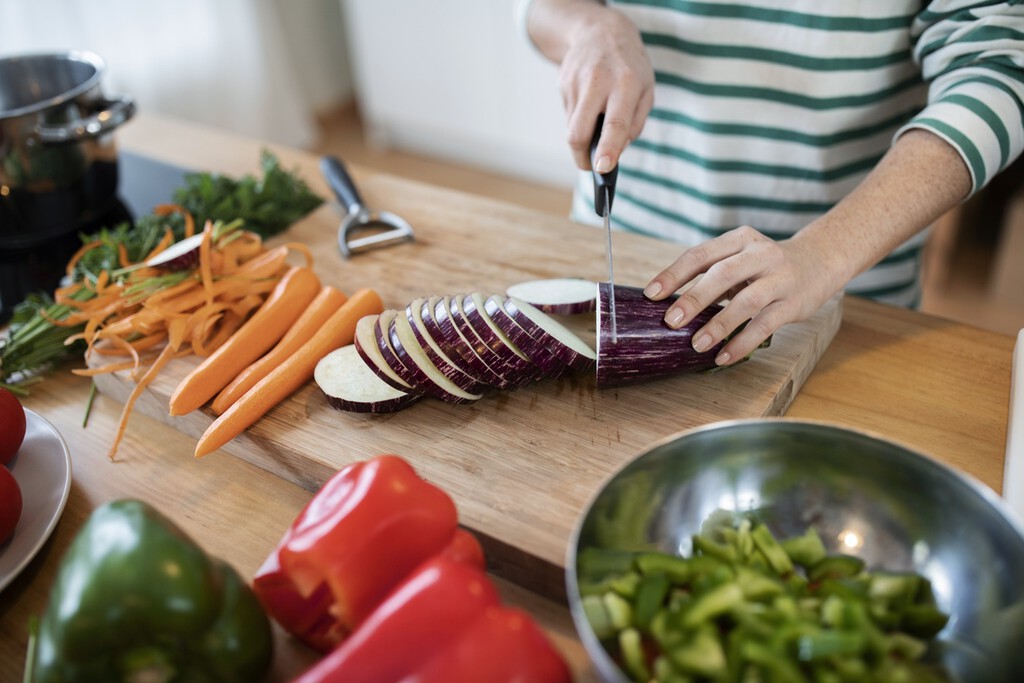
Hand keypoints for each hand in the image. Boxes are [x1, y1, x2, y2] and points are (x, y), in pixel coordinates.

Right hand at [530, 2, 653, 171]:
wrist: (601, 31)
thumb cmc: (630, 67)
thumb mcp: (647, 90)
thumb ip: (635, 123)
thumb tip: (616, 151)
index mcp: (626, 84)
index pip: (615, 123)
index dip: (608, 149)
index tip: (603, 169)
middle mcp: (598, 82)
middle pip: (578, 132)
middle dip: (581, 157)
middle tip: (590, 166)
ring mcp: (576, 82)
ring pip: (572, 127)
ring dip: (583, 136)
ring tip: (596, 121)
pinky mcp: (562, 83)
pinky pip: (570, 114)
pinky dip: (579, 118)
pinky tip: (590, 104)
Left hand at [642, 226, 843, 364]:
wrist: (822, 259)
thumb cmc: (767, 265)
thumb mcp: (741, 258)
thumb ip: (712, 275)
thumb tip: (671, 305)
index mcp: (739, 240)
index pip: (700, 254)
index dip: (674, 274)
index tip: (651, 294)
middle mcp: (760, 254)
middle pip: (721, 274)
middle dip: (693, 298)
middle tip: (670, 321)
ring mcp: (779, 278)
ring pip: (745, 301)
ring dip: (718, 324)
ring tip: (696, 344)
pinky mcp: (794, 303)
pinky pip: (765, 325)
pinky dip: (742, 342)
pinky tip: (723, 356)